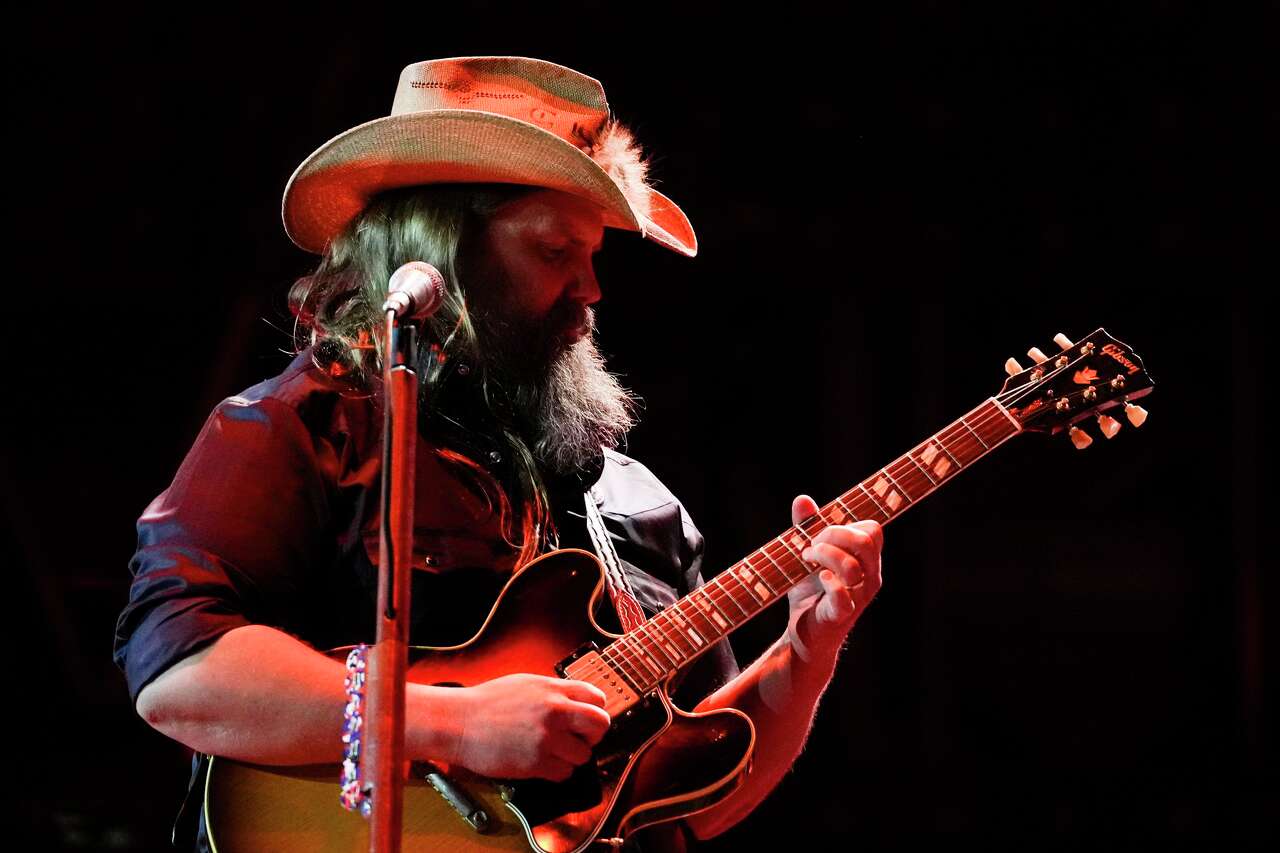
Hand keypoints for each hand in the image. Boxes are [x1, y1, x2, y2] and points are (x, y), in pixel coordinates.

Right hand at [450, 673, 610, 780]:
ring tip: (553, 753)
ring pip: (583, 755)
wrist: (460, 722)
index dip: (595, 712)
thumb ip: (554, 692)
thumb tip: (575, 703)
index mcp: (553, 689)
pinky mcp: (535, 762)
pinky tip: (542, 764)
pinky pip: (564, 773)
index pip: (597, 698)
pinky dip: (556, 772)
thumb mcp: (526, 684)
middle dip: (593, 736)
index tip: (586, 721)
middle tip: (579, 740)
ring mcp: (546, 738)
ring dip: (572, 757)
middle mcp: (554, 711)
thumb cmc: (487, 703)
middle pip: (600, 724)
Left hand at [785, 494, 883, 661]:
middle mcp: (870, 577)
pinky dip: (827, 584)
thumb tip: (802, 499)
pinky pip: (843, 596)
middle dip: (833, 535)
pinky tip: (817, 580)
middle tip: (811, 547)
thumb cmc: (810, 591)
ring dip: (823, 556)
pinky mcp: (842, 615)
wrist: (802, 633)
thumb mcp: (808, 555)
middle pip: (867, 541)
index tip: (819, 536)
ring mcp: (859, 597)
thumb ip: (807, 526)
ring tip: (806, 561)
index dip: (844, 526)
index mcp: (867, 560)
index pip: (872, 530)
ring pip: (853, 566)